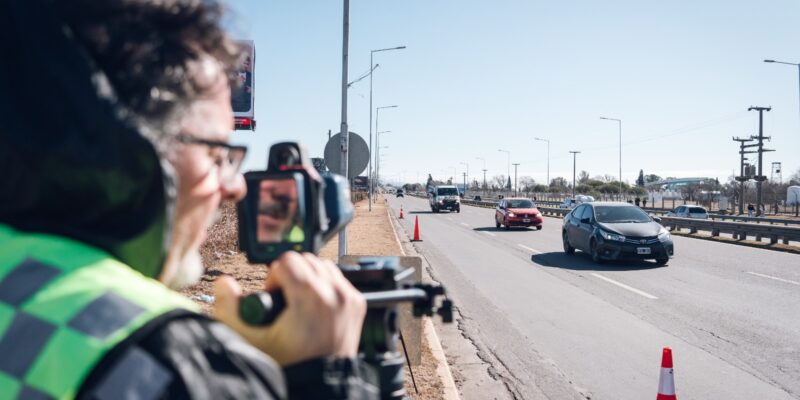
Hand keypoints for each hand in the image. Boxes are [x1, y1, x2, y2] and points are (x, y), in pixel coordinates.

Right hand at [214, 252, 365, 365]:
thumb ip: (230, 309)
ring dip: (307, 278)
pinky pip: (337, 279)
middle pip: (305, 260)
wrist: (320, 381)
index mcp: (312, 297)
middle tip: (285, 302)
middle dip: (290, 276)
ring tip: (299, 303)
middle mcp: (335, 294)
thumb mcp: (251, 339)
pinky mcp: (357, 302)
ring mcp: (349, 298)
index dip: (274, 278)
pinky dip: (324, 286)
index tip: (274, 298)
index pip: (288, 260)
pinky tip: (314, 307)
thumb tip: (224, 282)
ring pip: (322, 266)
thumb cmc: (289, 363)